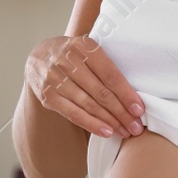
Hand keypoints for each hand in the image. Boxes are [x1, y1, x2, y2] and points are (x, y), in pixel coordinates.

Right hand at [25, 35, 144, 138]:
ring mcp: (55, 79)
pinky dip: (91, 124)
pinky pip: (72, 113)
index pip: (110, 74)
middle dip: (121, 112)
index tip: (139, 110)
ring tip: (124, 132)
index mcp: (83, 46)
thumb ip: (106, 65)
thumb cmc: (74, 56)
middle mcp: (67, 60)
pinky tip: (106, 132)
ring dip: (109, 121)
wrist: (39, 57)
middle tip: (135, 127)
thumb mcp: (88, 50)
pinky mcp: (47, 96)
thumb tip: (134, 94)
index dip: (126, 94)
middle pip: (101, 92)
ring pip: (88, 104)